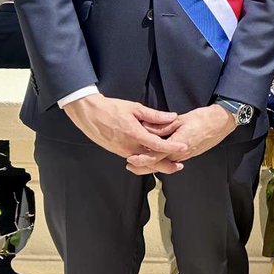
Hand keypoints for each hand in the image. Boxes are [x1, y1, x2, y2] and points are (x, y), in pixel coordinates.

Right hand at [63, 94, 178, 159]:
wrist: (89, 114)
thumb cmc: (111, 108)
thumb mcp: (135, 108)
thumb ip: (154, 115)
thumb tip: (172, 117)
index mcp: (134, 134)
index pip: (157, 145)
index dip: (172, 147)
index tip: (184, 147)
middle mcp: (128, 146)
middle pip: (150, 161)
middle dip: (166, 165)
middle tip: (179, 166)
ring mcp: (122, 151)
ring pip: (142, 162)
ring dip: (156, 165)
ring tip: (170, 164)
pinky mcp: (118, 152)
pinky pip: (135, 159)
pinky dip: (145, 161)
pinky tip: (153, 159)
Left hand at [124, 106, 236, 173]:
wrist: (221, 123)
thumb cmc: (203, 118)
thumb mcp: (180, 119)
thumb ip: (162, 126)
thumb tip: (146, 128)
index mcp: (179, 144)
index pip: (156, 156)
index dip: (142, 159)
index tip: (130, 159)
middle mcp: (181, 154)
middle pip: (159, 164)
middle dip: (143, 167)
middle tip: (130, 165)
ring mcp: (186, 155)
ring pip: (165, 164)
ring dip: (152, 164)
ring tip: (138, 162)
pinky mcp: (189, 154)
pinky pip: (172, 160)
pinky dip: (161, 160)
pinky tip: (155, 156)